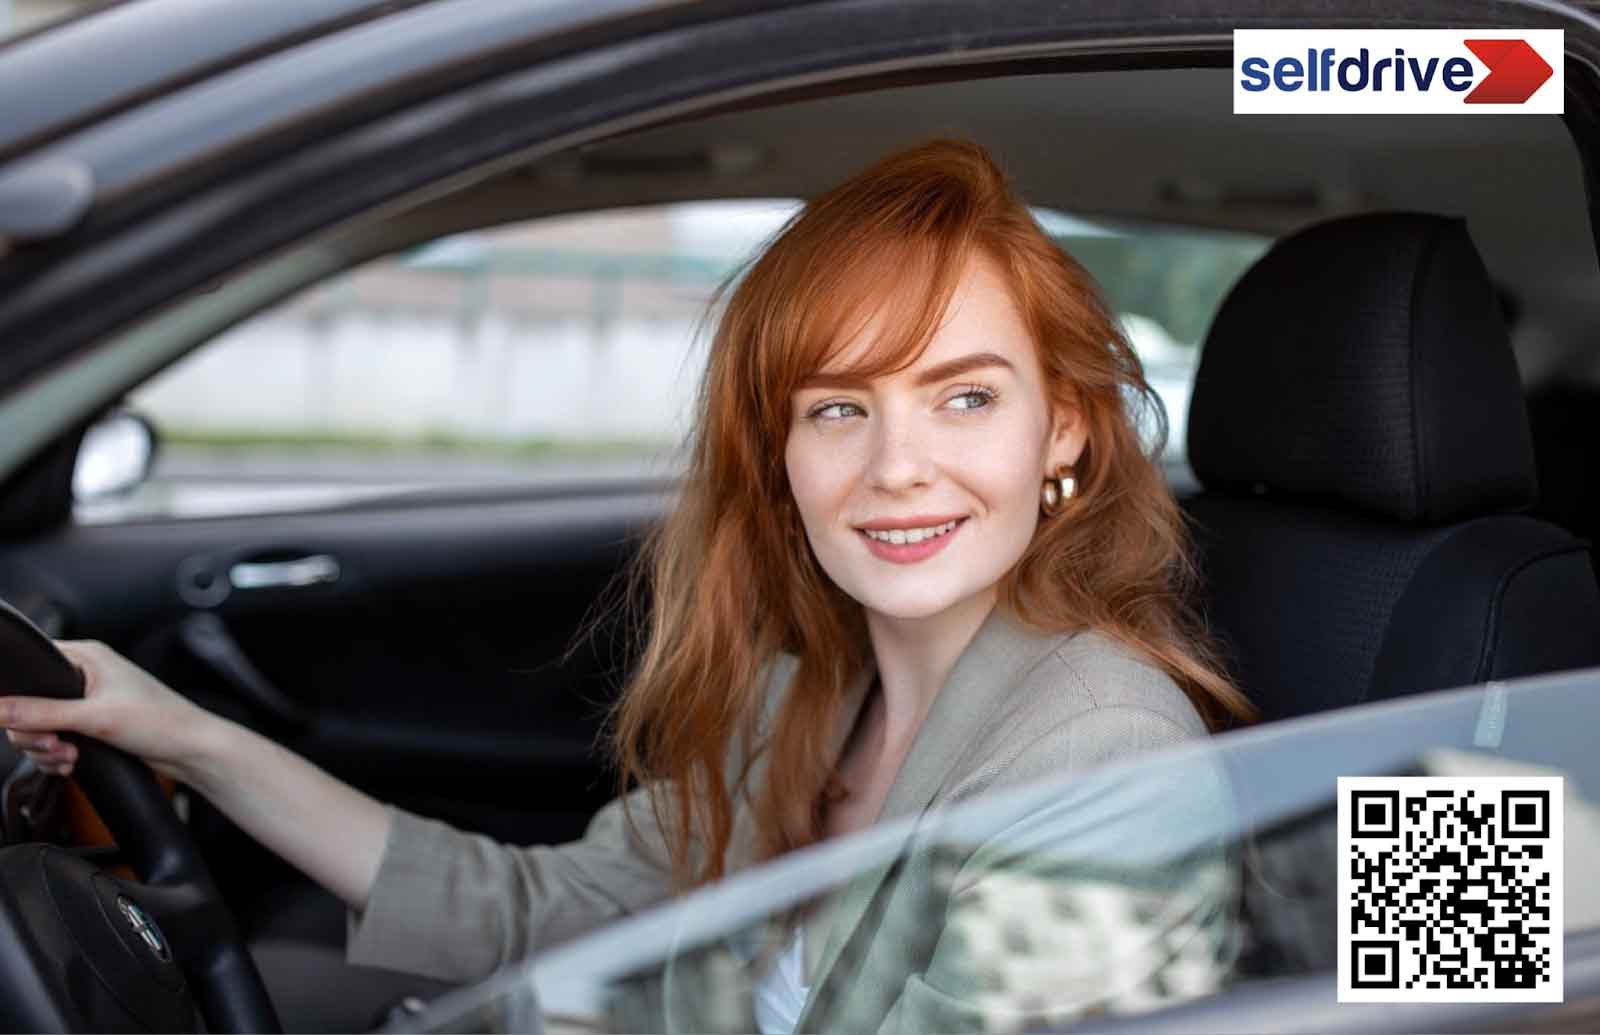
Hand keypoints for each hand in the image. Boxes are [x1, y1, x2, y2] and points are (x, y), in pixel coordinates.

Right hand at [0, 640, 214, 781]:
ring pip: (39, 727)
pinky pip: (55, 740)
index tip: (20, 720)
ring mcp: (87, 702)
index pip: (32, 665)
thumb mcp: (94, 717)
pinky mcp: (92, 725)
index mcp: (86, 656)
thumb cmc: (160, 721)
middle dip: (33, 732)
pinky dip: (57, 756)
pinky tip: (71, 763)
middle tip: (52, 745)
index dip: (16, 694)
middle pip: (28, 703)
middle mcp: (85, 674)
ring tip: (68, 757)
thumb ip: (41, 713)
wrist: (190, 750)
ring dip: (46, 748)